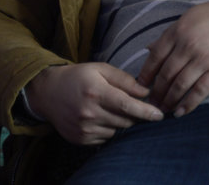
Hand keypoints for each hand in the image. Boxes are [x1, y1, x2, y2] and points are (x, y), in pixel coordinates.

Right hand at [25, 63, 163, 144]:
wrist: (49, 92)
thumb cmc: (78, 77)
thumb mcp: (100, 69)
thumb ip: (124, 80)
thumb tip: (145, 91)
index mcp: (96, 92)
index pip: (127, 105)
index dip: (145, 111)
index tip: (160, 114)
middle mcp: (90, 113)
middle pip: (125, 120)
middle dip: (135, 114)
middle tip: (133, 104)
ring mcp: (84, 129)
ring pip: (117, 130)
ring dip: (121, 121)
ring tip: (110, 107)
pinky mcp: (81, 140)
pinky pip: (106, 138)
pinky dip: (109, 128)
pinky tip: (100, 116)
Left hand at [137, 0, 208, 116]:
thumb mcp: (187, 19)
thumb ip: (169, 36)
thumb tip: (148, 49)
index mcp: (177, 31)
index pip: (155, 57)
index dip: (146, 75)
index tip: (141, 87)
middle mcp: (187, 46)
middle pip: (165, 74)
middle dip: (156, 92)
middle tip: (151, 104)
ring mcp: (203, 59)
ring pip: (180, 86)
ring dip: (169, 101)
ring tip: (163, 110)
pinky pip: (199, 91)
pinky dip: (187, 104)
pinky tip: (180, 112)